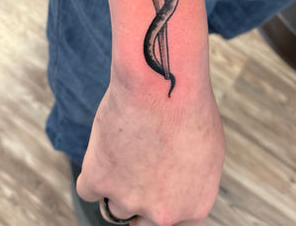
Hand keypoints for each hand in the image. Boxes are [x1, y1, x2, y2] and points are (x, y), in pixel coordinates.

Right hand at [76, 76, 224, 225]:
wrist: (161, 83)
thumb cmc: (188, 105)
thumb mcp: (206, 148)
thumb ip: (190, 178)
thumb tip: (177, 185)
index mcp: (195, 206)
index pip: (174, 225)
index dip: (162, 206)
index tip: (154, 193)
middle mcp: (162, 213)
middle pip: (142, 222)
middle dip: (139, 199)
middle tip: (136, 169)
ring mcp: (129, 200)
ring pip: (114, 206)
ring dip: (116, 181)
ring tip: (127, 143)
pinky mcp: (99, 181)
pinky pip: (88, 189)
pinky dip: (93, 171)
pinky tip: (105, 147)